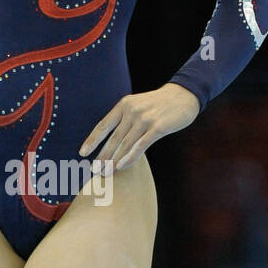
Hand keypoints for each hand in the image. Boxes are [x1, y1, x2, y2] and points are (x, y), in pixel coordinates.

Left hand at [79, 83, 200, 170]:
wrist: (184, 95)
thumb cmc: (159, 104)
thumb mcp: (138, 106)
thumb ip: (125, 120)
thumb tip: (112, 142)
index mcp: (124, 105)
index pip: (104, 125)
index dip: (92, 140)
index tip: (83, 153)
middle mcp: (131, 111)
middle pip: (113, 138)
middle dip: (102, 156)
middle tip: (94, 170)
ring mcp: (144, 119)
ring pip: (125, 144)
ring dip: (114, 161)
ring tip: (106, 172)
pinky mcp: (157, 127)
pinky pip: (140, 146)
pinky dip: (130, 157)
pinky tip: (122, 167)